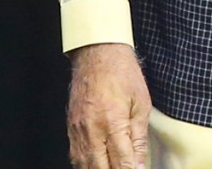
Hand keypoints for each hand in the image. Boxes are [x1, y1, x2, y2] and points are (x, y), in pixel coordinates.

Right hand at [67, 42, 150, 168]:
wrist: (98, 54)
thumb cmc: (122, 74)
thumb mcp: (141, 105)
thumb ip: (139, 139)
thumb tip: (139, 165)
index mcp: (112, 122)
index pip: (121, 162)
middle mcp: (91, 129)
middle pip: (100, 168)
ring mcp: (78, 130)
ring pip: (84, 165)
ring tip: (112, 167)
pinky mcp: (70, 127)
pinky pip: (75, 155)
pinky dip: (86, 165)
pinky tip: (96, 165)